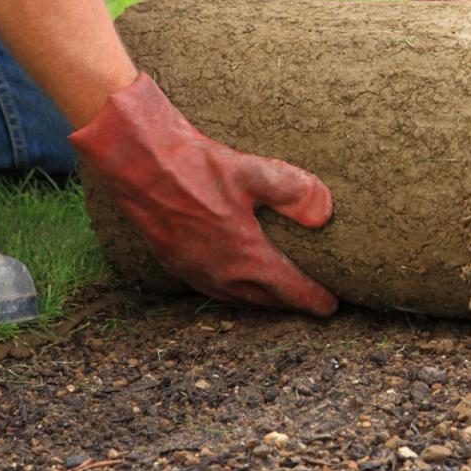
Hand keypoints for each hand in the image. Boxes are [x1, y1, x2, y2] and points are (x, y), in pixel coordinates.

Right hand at [69, 73, 336, 315]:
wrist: (139, 164)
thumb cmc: (196, 166)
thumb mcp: (253, 172)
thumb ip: (295, 192)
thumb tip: (326, 213)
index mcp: (245, 257)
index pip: (289, 289)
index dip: (313, 299)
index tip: (331, 305)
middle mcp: (221, 274)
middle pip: (264, 299)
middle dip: (289, 303)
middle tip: (309, 302)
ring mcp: (195, 271)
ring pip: (236, 298)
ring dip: (260, 299)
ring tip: (276, 295)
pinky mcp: (173, 262)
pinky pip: (211, 288)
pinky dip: (232, 291)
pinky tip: (233, 279)